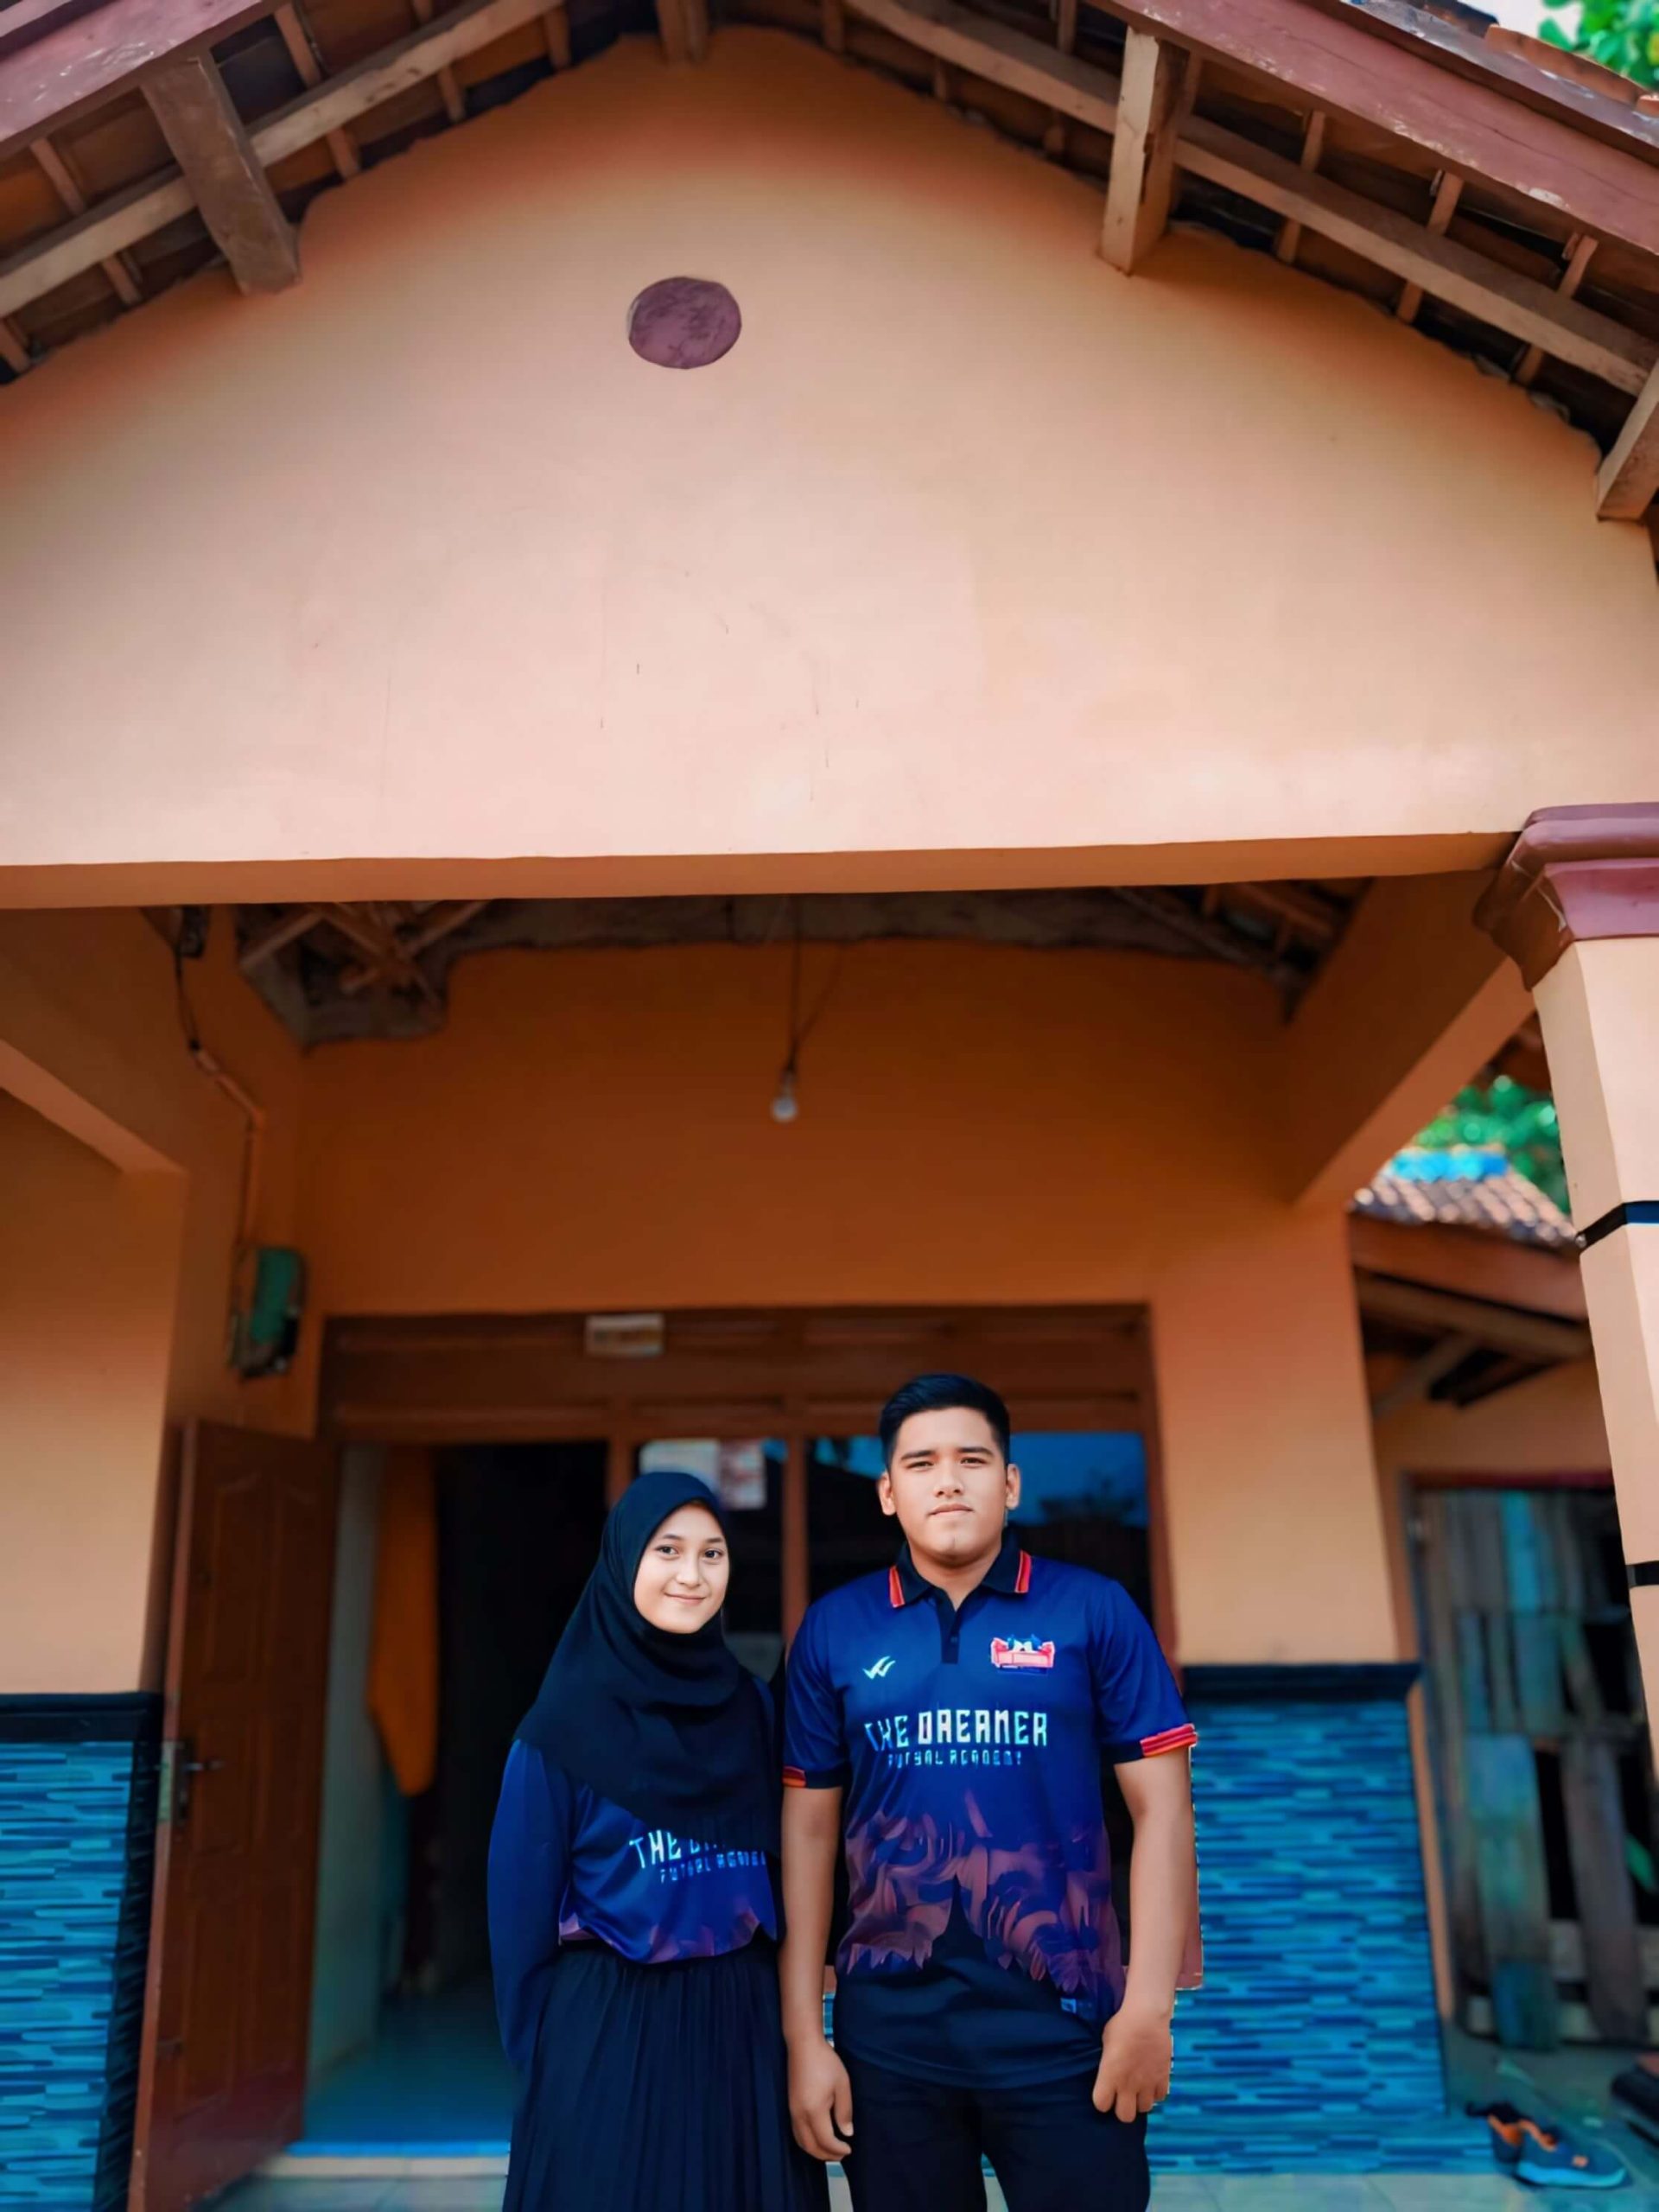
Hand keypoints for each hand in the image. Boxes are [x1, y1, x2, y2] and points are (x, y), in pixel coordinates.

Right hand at [788, 2035, 853, 2161]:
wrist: (803, 2045)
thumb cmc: (826, 2062)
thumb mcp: (842, 2085)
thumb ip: (844, 2111)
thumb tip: (847, 2133)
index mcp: (814, 2111)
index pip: (825, 2141)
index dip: (838, 2149)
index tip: (850, 2148)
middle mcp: (799, 2115)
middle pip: (811, 2146)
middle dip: (827, 2155)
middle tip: (842, 2154)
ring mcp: (792, 2111)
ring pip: (801, 2142)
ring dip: (816, 2150)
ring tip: (831, 2149)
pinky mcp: (790, 2106)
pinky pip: (796, 2133)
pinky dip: (807, 2142)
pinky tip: (818, 2138)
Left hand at [1093, 2000, 1171, 2122]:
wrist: (1147, 2016)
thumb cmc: (1121, 2024)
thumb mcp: (1106, 2042)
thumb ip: (1107, 2063)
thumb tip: (1108, 2070)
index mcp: (1110, 2076)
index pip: (1102, 2105)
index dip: (1102, 2100)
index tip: (1105, 2092)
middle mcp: (1129, 2085)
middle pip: (1125, 2116)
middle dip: (1122, 2108)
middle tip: (1123, 2095)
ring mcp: (1148, 2084)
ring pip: (1144, 2108)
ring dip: (1140, 2100)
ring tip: (1138, 2088)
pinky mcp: (1163, 2078)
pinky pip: (1160, 2097)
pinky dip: (1155, 2092)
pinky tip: (1151, 2081)